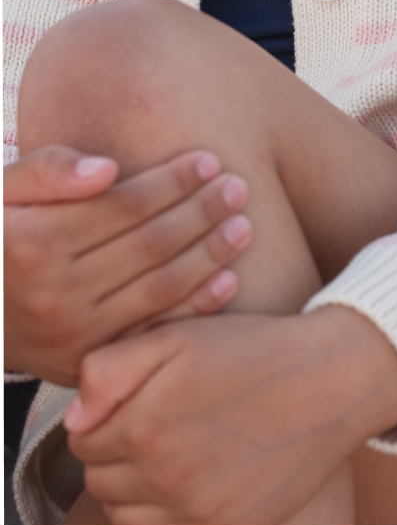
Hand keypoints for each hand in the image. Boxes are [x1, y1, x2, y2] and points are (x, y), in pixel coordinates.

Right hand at [3, 145, 250, 383]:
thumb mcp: (1, 191)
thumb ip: (48, 170)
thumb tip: (107, 170)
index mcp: (34, 242)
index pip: (125, 206)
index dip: (172, 182)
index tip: (209, 160)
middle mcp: (53, 292)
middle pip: (150, 245)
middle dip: (202, 212)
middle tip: (239, 187)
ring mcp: (71, 334)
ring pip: (159, 288)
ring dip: (210, 255)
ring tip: (244, 225)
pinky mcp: (84, 364)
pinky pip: (151, 332)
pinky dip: (196, 308)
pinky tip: (228, 280)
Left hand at [66, 307, 396, 524]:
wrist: (337, 377)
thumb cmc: (258, 349)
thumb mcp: (184, 334)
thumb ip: (112, 368)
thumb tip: (76, 417)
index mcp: (146, 423)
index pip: (83, 440)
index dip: (107, 416)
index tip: (141, 397)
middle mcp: (165, 475)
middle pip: (101, 481)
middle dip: (121, 452)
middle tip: (163, 419)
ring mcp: (196, 509)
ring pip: (127, 514)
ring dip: (140, 487)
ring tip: (182, 446)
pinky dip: (173, 510)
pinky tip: (202, 473)